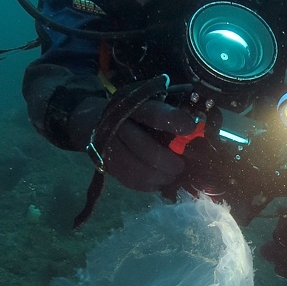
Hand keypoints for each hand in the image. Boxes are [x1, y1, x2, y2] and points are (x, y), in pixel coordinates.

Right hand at [71, 97, 196, 192]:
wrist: (92, 122)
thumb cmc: (130, 112)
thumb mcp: (145, 101)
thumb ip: (166, 112)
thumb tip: (195, 129)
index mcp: (130, 104)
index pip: (152, 113)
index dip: (172, 120)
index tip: (190, 128)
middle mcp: (116, 125)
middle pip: (145, 149)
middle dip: (168, 161)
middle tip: (181, 165)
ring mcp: (108, 148)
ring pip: (138, 170)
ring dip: (161, 176)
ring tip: (172, 174)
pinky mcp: (107, 166)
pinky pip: (131, 181)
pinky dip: (150, 184)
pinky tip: (159, 180)